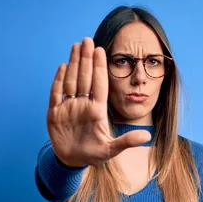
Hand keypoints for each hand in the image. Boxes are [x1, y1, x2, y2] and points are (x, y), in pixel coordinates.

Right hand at [46, 37, 151, 167]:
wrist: (72, 162)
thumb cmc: (93, 155)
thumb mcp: (111, 150)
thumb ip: (127, 141)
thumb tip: (147, 136)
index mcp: (97, 111)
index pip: (99, 85)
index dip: (99, 68)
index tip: (100, 50)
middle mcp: (83, 105)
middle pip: (84, 78)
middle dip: (85, 59)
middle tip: (87, 39)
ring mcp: (68, 108)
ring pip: (71, 81)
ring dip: (73, 64)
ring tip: (76, 46)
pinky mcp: (55, 113)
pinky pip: (56, 94)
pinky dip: (58, 81)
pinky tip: (62, 66)